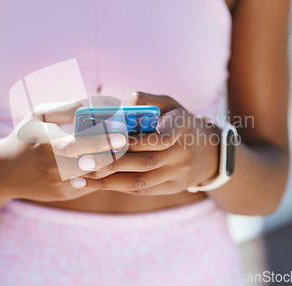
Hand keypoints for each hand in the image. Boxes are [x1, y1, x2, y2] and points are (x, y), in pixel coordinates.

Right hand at [0, 101, 126, 201]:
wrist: (2, 173)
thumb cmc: (24, 137)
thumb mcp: (38, 115)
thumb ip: (65, 108)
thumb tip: (92, 104)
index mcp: (49, 146)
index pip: (80, 145)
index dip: (103, 140)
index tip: (122, 133)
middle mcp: (55, 169)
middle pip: (94, 165)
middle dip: (116, 155)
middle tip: (135, 144)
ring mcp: (61, 185)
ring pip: (96, 177)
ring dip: (115, 166)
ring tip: (128, 152)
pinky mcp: (65, 195)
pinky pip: (91, 184)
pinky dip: (105, 174)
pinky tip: (115, 162)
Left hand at [71, 92, 219, 194]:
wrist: (210, 153)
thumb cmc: (180, 122)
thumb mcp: (171, 105)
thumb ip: (150, 100)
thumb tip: (128, 102)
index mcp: (181, 130)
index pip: (158, 139)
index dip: (133, 142)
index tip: (106, 140)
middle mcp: (181, 155)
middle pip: (144, 163)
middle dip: (111, 163)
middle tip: (83, 161)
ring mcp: (177, 175)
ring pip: (140, 182)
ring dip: (108, 182)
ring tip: (81, 178)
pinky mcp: (171, 188)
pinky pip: (142, 190)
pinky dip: (118, 187)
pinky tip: (96, 184)